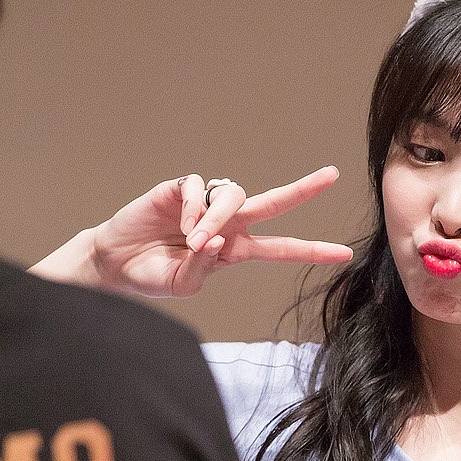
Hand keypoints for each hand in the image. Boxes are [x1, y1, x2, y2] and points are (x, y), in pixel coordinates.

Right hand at [86, 167, 352, 297]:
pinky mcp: (181, 189)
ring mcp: (206, 203)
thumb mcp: (185, 284)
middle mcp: (228, 223)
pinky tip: (180, 224)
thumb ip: (205, 265)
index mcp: (236, 249)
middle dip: (303, 190)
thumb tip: (217, 239)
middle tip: (332, 176)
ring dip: (218, 218)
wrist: (114, 264)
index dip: (311, 250)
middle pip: (272, 203)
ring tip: (195, 239)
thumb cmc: (153, 276)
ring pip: (234, 196)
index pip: (281, 248)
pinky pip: (200, 189)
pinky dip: (194, 208)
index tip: (345, 254)